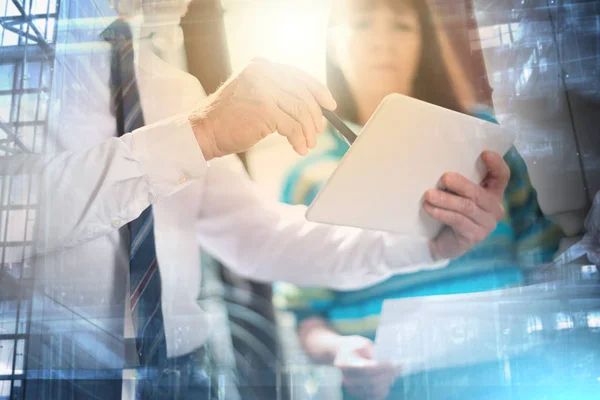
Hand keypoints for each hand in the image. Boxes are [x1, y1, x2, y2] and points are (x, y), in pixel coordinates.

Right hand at [189, 58, 336, 159]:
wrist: (205, 131)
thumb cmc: (228, 118)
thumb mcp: (252, 95)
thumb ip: (275, 92)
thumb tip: (309, 106)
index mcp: (262, 66)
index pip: (298, 76)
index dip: (318, 90)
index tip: (330, 105)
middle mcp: (264, 73)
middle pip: (303, 93)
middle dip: (315, 115)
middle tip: (318, 131)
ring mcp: (264, 90)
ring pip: (301, 110)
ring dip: (308, 130)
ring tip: (309, 143)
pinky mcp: (265, 109)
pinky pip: (292, 126)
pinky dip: (299, 139)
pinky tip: (299, 149)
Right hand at [333, 336, 398, 399]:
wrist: (342, 355)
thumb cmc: (354, 348)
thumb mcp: (361, 343)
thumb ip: (372, 352)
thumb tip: (387, 362)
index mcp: (346, 364)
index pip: (366, 369)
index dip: (382, 368)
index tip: (394, 363)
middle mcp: (347, 378)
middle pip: (372, 381)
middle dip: (388, 375)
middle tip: (399, 368)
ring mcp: (351, 388)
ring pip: (374, 391)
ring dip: (387, 383)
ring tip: (395, 374)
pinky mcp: (357, 394)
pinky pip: (373, 397)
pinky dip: (383, 391)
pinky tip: (388, 382)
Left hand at [425, 150, 509, 259]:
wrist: (440, 243)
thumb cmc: (448, 212)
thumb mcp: (454, 193)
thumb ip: (456, 181)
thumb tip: (442, 166)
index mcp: (492, 193)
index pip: (502, 176)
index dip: (496, 164)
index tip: (484, 153)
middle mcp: (494, 208)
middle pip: (480, 193)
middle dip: (462, 184)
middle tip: (444, 177)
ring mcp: (486, 224)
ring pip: (467, 207)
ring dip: (446, 199)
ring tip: (428, 194)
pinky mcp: (474, 236)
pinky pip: (458, 221)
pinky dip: (442, 213)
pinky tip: (429, 208)